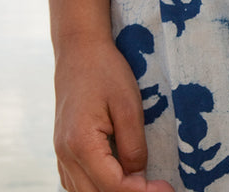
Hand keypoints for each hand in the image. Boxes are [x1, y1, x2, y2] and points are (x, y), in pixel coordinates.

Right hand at [52, 34, 175, 191]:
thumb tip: (139, 177)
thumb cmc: (105, 71)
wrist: (79, 50)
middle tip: (160, 187)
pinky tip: (120, 178)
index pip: (113, 186)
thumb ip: (133, 145)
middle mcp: (65, 155)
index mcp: (81, 144)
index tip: (167, 189)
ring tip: (144, 184)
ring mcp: (60, 154)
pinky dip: (98, 186)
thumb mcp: (128, 104)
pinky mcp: (63, 150)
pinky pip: (77, 182)